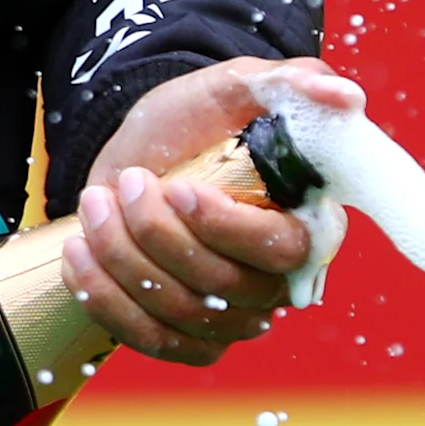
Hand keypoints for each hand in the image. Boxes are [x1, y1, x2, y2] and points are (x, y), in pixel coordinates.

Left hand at [59, 57, 362, 365]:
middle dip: (157, 233)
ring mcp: (232, 316)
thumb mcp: (234, 87)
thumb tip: (344, 98)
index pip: (280, 249)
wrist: (144, 152)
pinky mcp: (188, 336)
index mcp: (305, 224)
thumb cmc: (198, 121)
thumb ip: (290, 84)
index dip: (224, 227)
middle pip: (221, 286)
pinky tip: (80, 255)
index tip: (177, 188)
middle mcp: (275, 280)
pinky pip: (150, 341)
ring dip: (122, 257)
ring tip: (95, 203)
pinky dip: (106, 300)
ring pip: (180, 313)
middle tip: (126, 181)